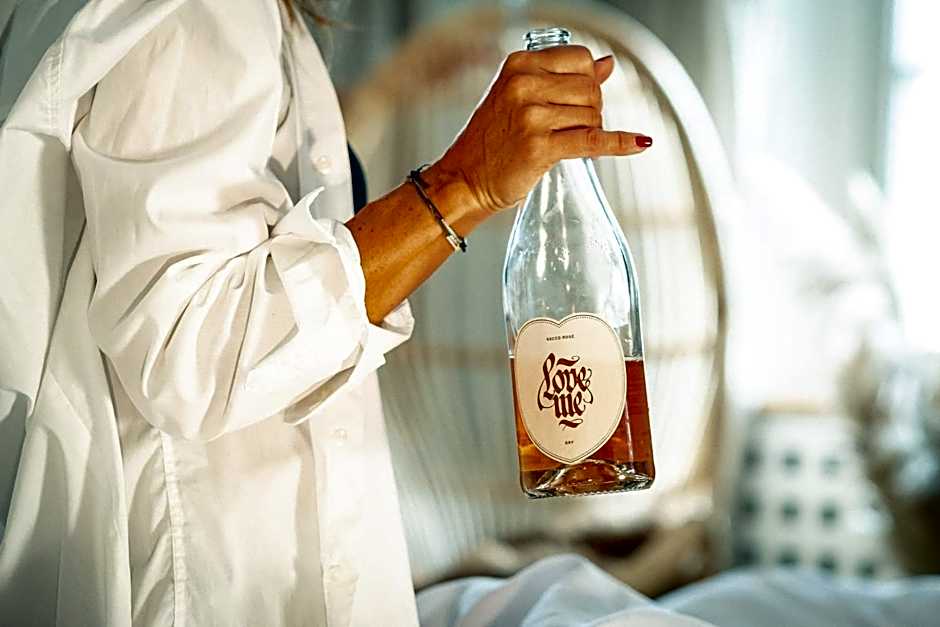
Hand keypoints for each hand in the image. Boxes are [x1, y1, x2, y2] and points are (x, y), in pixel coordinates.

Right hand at [429, 46, 651, 214]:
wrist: (464, 180)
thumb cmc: (491, 142)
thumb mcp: (520, 97)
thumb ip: (561, 78)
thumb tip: (607, 64)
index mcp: (519, 66)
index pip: (581, 59)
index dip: (589, 81)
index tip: (577, 101)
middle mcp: (524, 86)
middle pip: (591, 88)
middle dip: (592, 110)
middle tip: (570, 129)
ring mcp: (532, 117)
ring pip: (593, 115)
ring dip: (591, 131)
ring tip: (564, 143)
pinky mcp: (540, 148)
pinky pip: (593, 141)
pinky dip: (620, 143)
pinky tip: (639, 144)